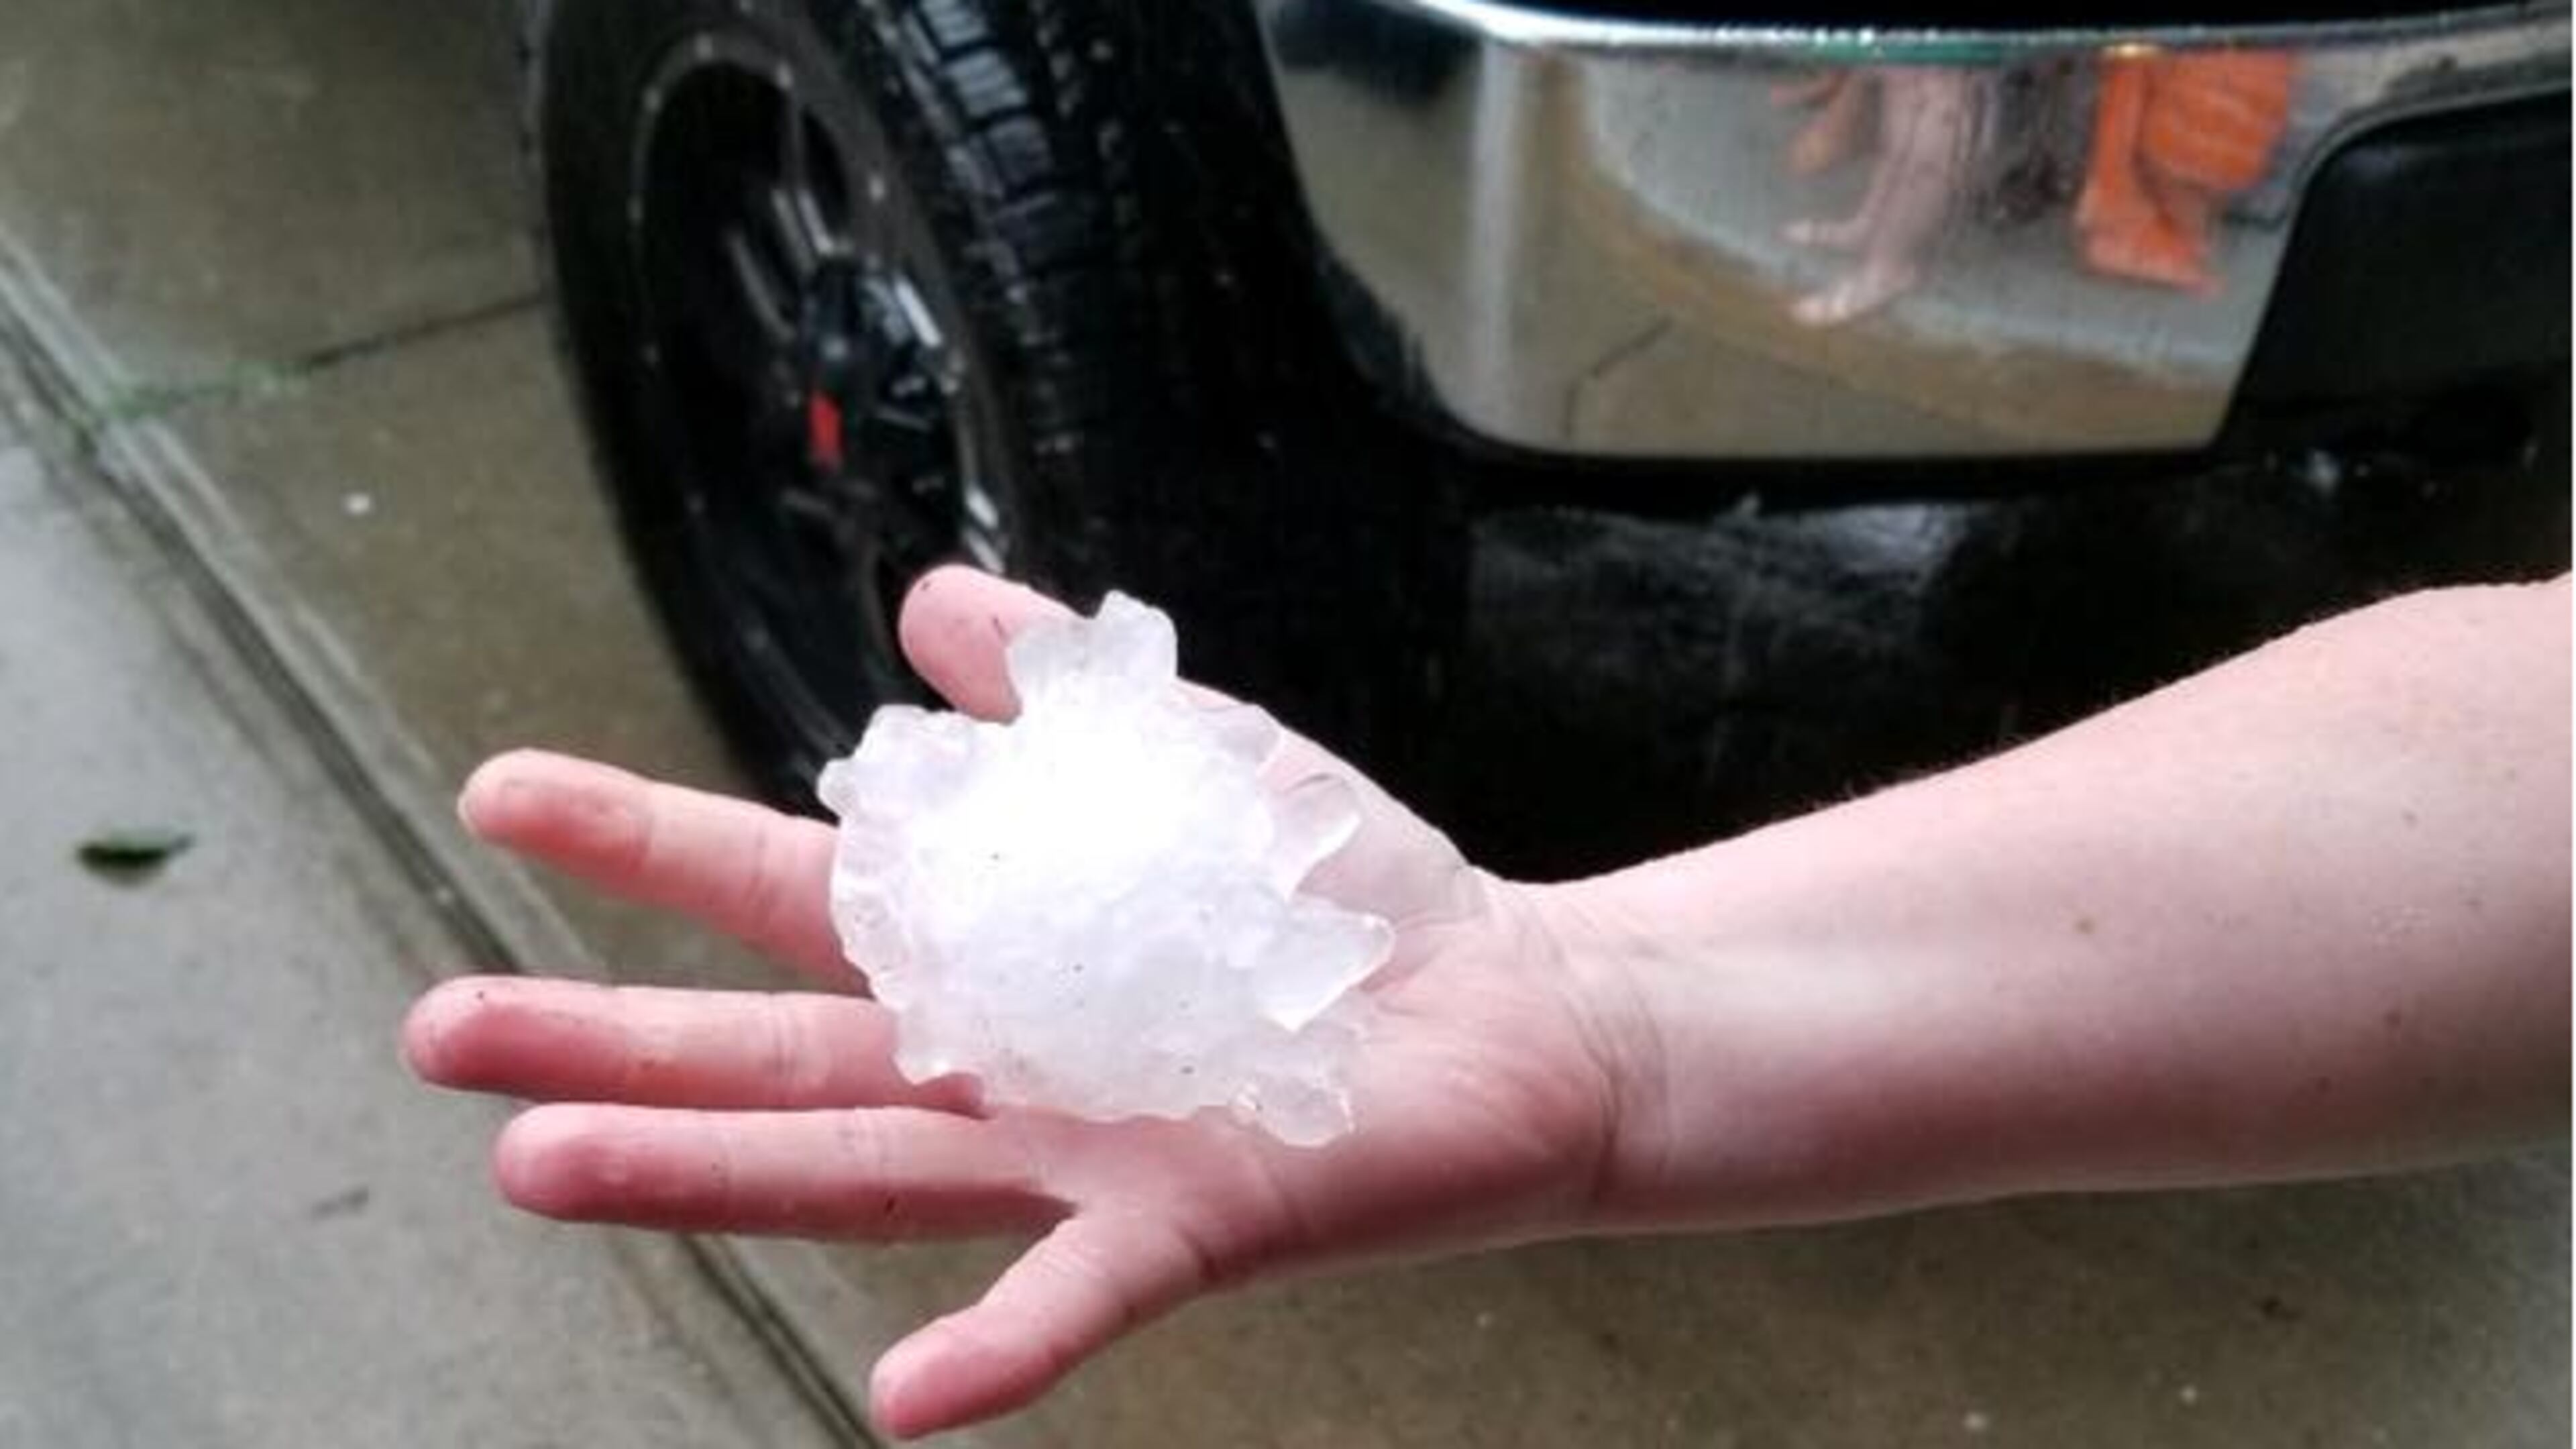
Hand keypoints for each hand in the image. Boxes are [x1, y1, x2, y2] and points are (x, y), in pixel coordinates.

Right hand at [405, 567, 1630, 1438]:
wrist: (1506, 1011)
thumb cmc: (1332, 891)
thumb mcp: (1182, 751)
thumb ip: (1054, 685)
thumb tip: (923, 601)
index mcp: (986, 943)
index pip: (786, 891)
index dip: (644, 846)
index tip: (496, 794)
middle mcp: (995, 1063)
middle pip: (772, 1057)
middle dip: (604, 1043)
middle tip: (436, 1029)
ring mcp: (1077, 1154)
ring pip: (864, 1175)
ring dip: (707, 1178)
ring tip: (539, 1167)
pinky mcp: (1194, 1221)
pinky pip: (1081, 1294)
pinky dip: (1002, 1345)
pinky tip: (901, 1392)